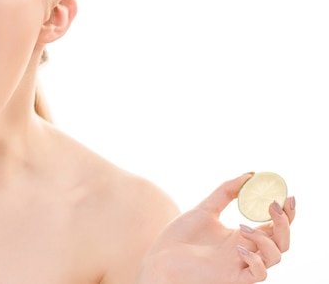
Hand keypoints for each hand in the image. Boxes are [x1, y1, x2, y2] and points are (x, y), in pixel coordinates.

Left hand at [137, 173, 295, 283]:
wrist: (160, 256)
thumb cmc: (181, 236)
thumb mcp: (205, 208)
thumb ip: (226, 191)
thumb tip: (250, 174)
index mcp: (243, 235)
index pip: (274, 225)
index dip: (286, 213)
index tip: (288, 195)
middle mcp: (247, 251)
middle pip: (282, 241)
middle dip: (284, 223)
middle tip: (274, 205)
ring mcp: (241, 266)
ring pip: (275, 257)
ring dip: (267, 239)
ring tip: (243, 227)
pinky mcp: (233, 278)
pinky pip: (259, 275)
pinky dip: (256, 261)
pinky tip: (239, 247)